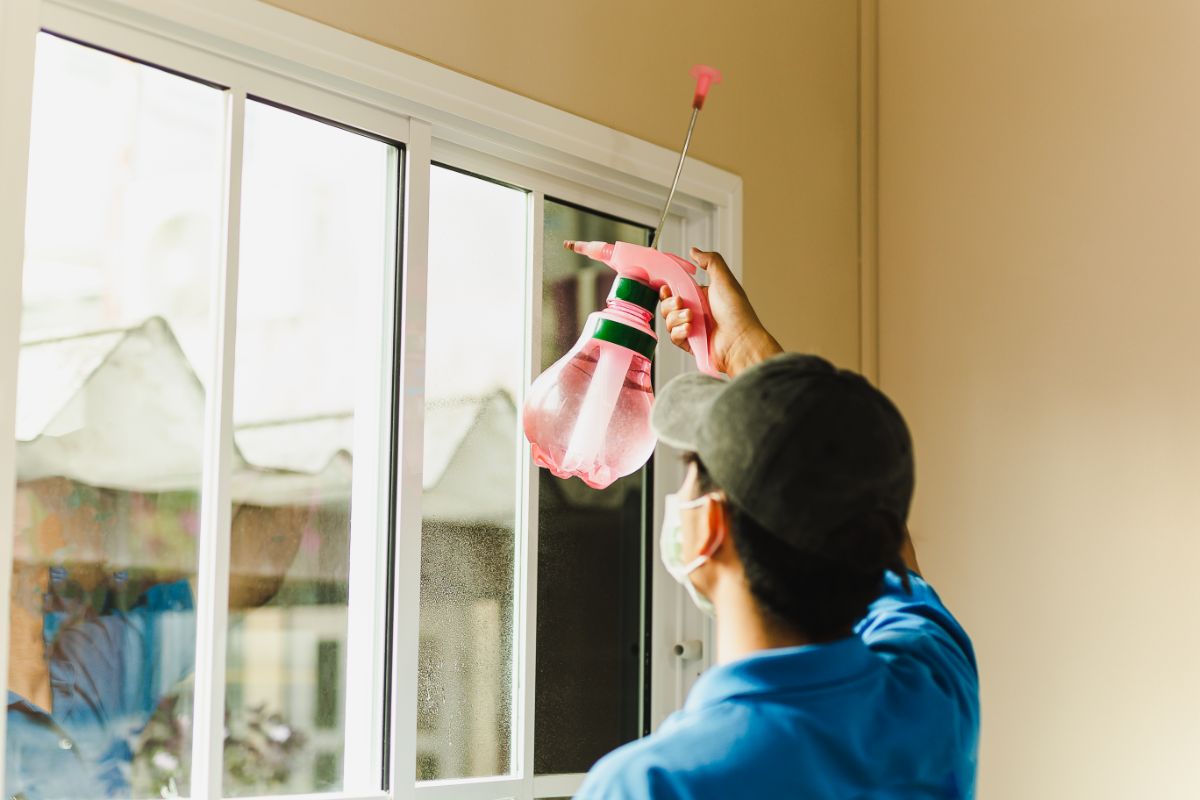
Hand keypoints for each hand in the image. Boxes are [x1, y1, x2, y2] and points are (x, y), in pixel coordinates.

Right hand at [659, 248, 781, 376]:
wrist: (740, 340)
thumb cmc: (737, 312)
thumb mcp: (724, 279)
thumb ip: (710, 261)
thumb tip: (695, 251)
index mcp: (702, 296)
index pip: (677, 289)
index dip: (668, 288)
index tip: (667, 287)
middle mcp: (697, 311)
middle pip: (668, 305)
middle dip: (670, 303)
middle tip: (680, 303)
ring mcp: (693, 328)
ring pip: (669, 321)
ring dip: (676, 318)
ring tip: (691, 318)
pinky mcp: (691, 343)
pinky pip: (674, 337)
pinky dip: (679, 332)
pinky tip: (690, 330)